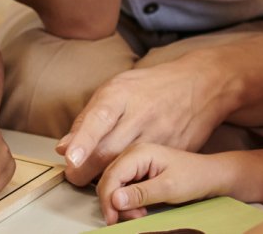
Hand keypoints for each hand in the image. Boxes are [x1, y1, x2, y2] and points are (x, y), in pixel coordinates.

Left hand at [57, 54, 232, 184]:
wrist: (199, 85)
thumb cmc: (149, 87)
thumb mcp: (116, 89)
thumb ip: (88, 117)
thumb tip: (63, 146)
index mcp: (122, 93)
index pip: (99, 117)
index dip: (83, 139)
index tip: (69, 158)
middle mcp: (141, 113)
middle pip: (109, 149)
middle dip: (85, 170)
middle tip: (73, 175)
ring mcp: (159, 134)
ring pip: (126, 164)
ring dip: (105, 176)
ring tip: (92, 177)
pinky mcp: (173, 150)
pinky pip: (147, 170)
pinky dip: (130, 177)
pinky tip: (121, 176)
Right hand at [96, 143, 232, 224]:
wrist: (210, 175)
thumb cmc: (193, 177)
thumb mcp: (168, 188)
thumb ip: (140, 194)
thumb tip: (114, 200)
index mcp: (138, 153)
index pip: (111, 176)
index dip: (108, 199)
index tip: (113, 219)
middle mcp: (133, 154)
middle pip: (109, 180)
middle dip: (116, 203)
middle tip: (133, 218)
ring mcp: (135, 162)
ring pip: (115, 186)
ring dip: (123, 204)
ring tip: (140, 214)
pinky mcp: (138, 172)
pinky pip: (124, 188)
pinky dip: (129, 202)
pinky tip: (141, 209)